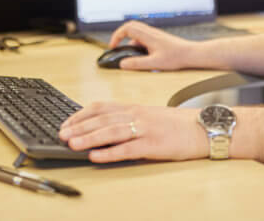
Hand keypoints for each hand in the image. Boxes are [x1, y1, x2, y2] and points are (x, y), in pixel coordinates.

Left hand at [59, 102, 205, 162]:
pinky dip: (109, 152)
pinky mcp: (153, 144)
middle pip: (102, 119)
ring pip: (111, 131)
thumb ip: (127, 118)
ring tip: (72, 144)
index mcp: (134, 107)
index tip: (66, 123)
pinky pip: (127, 148)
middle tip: (61, 134)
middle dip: (79, 127)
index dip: (80, 114)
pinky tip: (96, 156)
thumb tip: (102, 127)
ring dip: (89, 138)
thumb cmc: (175, 124)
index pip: (101, 107)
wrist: (202, 127)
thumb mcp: (148, 115)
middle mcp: (136, 115)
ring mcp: (145, 129)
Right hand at [106, 21, 200, 70]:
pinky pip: (143, 35)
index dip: (117, 36)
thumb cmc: (176, 57)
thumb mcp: (154, 63)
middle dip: (120, 34)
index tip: (113, 46)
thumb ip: (137, 63)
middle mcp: (150, 32)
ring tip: (128, 52)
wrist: (191, 53)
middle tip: (116, 45)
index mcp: (148, 36)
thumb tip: (123, 64)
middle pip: (130, 26)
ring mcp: (155, 34)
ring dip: (129, 39)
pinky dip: (137, 42)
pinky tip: (141, 54)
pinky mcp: (158, 38)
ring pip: (137, 30)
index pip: (127, 28)